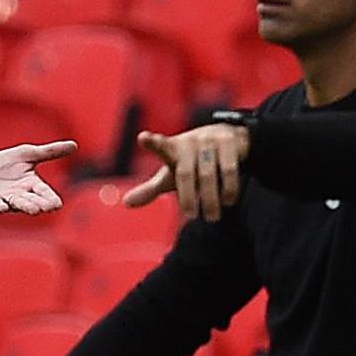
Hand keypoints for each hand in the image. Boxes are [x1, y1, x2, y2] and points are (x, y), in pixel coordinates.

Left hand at [0, 141, 74, 215]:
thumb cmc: (4, 168)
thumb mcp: (26, 155)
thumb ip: (49, 152)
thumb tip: (75, 145)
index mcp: (32, 185)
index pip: (45, 194)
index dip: (51, 199)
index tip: (57, 204)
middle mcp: (21, 196)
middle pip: (33, 202)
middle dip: (39, 204)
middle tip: (46, 207)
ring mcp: (5, 200)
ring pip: (17, 204)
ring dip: (25, 206)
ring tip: (34, 209)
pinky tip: (2, 206)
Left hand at [123, 124, 248, 222]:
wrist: (225, 137)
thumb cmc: (190, 161)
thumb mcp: (170, 175)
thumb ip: (150, 189)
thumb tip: (126, 203)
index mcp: (172, 149)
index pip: (161, 146)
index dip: (152, 143)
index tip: (143, 138)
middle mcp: (189, 142)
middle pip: (185, 173)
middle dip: (188, 197)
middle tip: (192, 217)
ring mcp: (210, 140)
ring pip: (208, 173)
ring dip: (210, 198)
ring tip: (212, 217)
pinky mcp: (229, 142)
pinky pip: (229, 169)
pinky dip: (228, 188)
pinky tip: (228, 202)